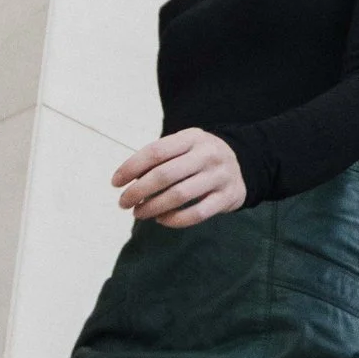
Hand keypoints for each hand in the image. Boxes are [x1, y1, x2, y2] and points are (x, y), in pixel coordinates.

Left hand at [113, 127, 246, 228]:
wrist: (243, 164)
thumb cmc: (199, 157)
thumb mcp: (184, 147)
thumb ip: (159, 159)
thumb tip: (127, 180)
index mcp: (192, 137)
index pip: (155, 151)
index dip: (131, 168)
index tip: (115, 183)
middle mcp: (207, 155)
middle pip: (165, 175)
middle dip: (138, 191)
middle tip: (123, 202)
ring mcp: (219, 176)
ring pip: (179, 196)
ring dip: (152, 207)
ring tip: (138, 213)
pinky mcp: (227, 198)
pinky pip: (196, 214)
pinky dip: (174, 220)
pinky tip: (161, 220)